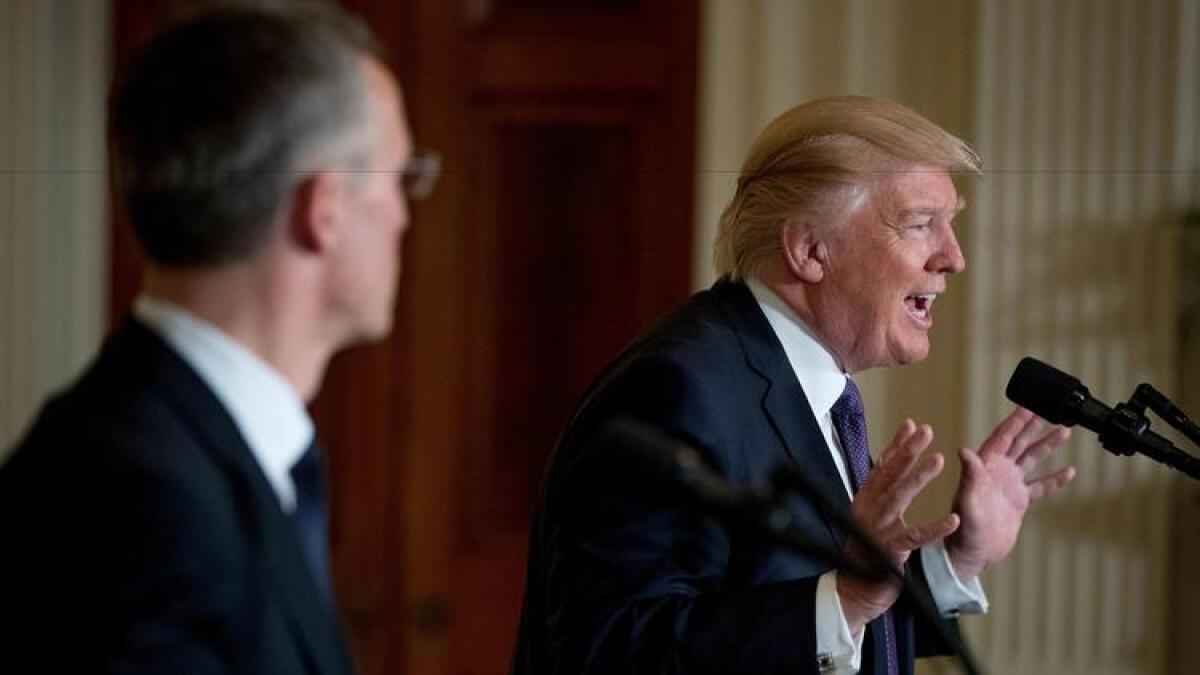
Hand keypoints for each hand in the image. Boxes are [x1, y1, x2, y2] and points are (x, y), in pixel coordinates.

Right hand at [838, 419, 959, 632]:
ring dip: (918, 478)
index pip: (882, 467)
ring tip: (938, 459)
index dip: (897, 445)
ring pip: (898, 498)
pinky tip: (953, 519)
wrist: (855, 590)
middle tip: (927, 431)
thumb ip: (882, 489)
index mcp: (865, 500)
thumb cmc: (867, 551)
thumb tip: (891, 457)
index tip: (912, 424)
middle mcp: (868, 510)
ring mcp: (876, 530)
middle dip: (908, 451)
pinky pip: (914, 538)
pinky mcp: (888, 552)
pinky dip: (934, 528)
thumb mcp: (873, 515)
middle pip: (889, 475)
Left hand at [946, 407, 1075, 580]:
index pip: (1002, 437)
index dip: (1015, 421)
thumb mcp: (967, 501)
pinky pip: (1040, 487)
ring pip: (1031, 460)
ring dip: (1047, 446)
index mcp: (984, 467)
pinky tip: (1069, 471)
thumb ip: (969, 477)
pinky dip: (1054, 480)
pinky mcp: (1018, 502)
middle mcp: (996, 472)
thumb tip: (964, 450)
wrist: (972, 554)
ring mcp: (1008, 486)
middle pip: (1018, 442)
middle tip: (1048, 409)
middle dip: (1033, 425)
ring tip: (1064, 431)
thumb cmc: (963, 530)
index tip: (1028, 406)